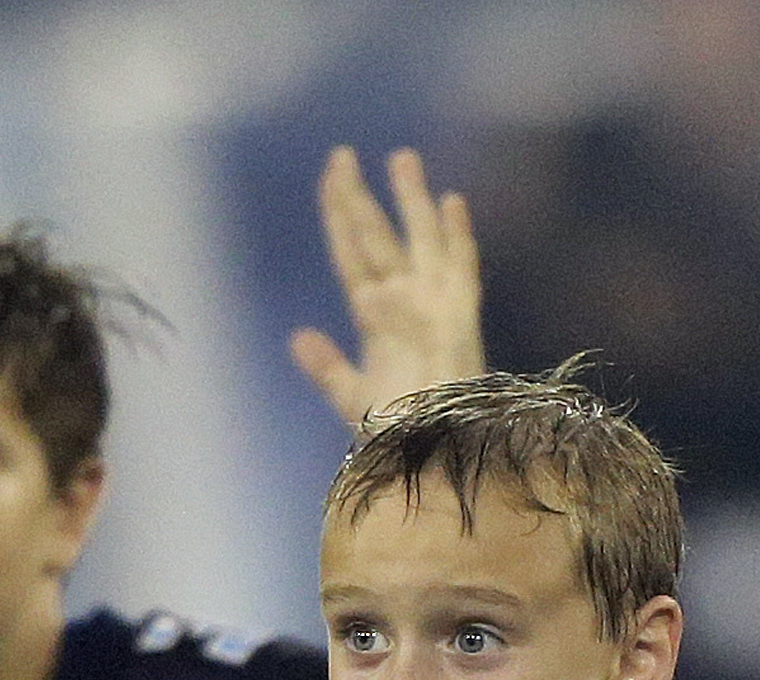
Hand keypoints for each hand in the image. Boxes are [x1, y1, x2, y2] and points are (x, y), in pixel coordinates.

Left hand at [291, 144, 482, 425]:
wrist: (433, 446)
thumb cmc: (396, 426)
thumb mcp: (351, 397)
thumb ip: (326, 367)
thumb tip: (297, 338)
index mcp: (373, 313)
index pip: (350, 253)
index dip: (337, 214)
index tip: (330, 177)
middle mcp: (402, 298)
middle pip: (376, 235)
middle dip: (361, 195)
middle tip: (344, 154)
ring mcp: (433, 300)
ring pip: (417, 237)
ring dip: (410, 198)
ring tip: (402, 158)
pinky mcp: (461, 311)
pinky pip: (460, 265)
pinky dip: (457, 235)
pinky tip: (452, 201)